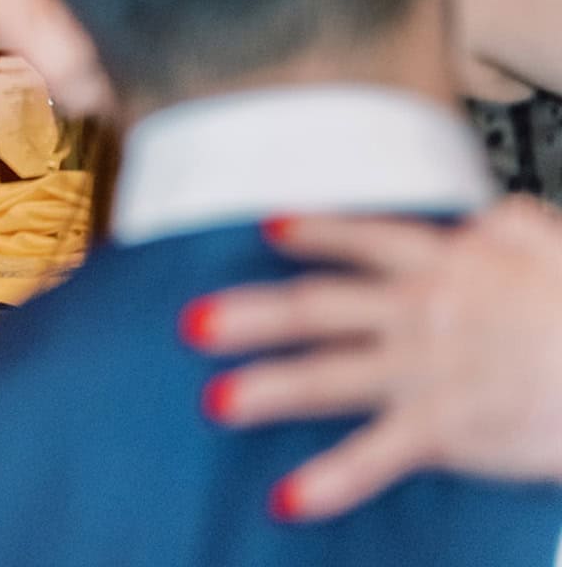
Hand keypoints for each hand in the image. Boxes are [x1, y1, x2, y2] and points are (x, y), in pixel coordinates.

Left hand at [183, 199, 561, 518]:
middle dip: (251, 315)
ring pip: (327, 377)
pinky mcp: (445, 427)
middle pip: (316, 308)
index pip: (364, 240)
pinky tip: (286, 500)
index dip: (316, 233)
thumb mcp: (554, 245)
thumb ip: (513, 226)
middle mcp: (420, 312)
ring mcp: (426, 371)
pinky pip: (376, 456)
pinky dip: (331, 481)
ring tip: (214, 401)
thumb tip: (490, 216)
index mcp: (447, 263)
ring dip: (268, 389)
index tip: (269, 228)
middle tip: (191, 323)